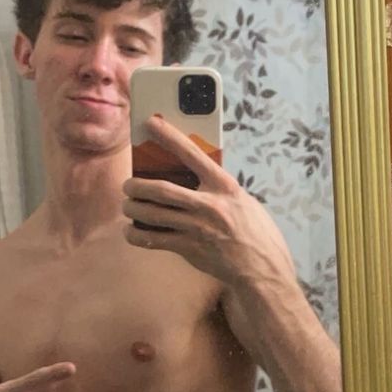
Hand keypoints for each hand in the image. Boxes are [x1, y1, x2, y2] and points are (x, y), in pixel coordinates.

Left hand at [123, 116, 295, 291]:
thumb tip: (193, 175)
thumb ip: (218, 189)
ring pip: (152, 214)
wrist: (264, 269)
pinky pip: (153, 240)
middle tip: (128, 185)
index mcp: (225, 187)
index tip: (151, 123)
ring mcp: (198, 228)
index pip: (193, 154)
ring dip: (133, 208)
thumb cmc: (255, 232)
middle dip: (136, 185)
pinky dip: (137, 235)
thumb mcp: (242, 201)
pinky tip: (132, 232)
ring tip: (128, 205)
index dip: (169, 136)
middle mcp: (210, 205)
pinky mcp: (190, 249)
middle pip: (161, 189)